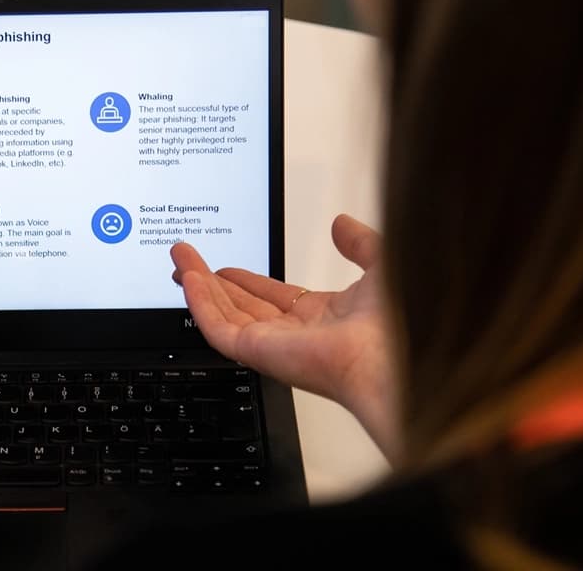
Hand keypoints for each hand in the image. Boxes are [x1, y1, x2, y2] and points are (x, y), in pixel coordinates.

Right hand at [172, 214, 398, 458]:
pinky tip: (190, 280)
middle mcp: (297, 335)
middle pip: (242, 307)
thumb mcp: (383, 265)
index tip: (227, 267)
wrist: (399, 358)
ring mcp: (276, 345)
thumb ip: (360, 244)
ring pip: (225, 315)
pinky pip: (219, 330)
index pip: (274, 299)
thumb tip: (340, 224)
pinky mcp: (259, 353)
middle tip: (188, 259)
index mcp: (325, 319)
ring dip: (199, 286)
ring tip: (180, 260)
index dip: (247, 281)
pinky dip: (201, 305)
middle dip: (212, 283)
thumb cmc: (402, 327)